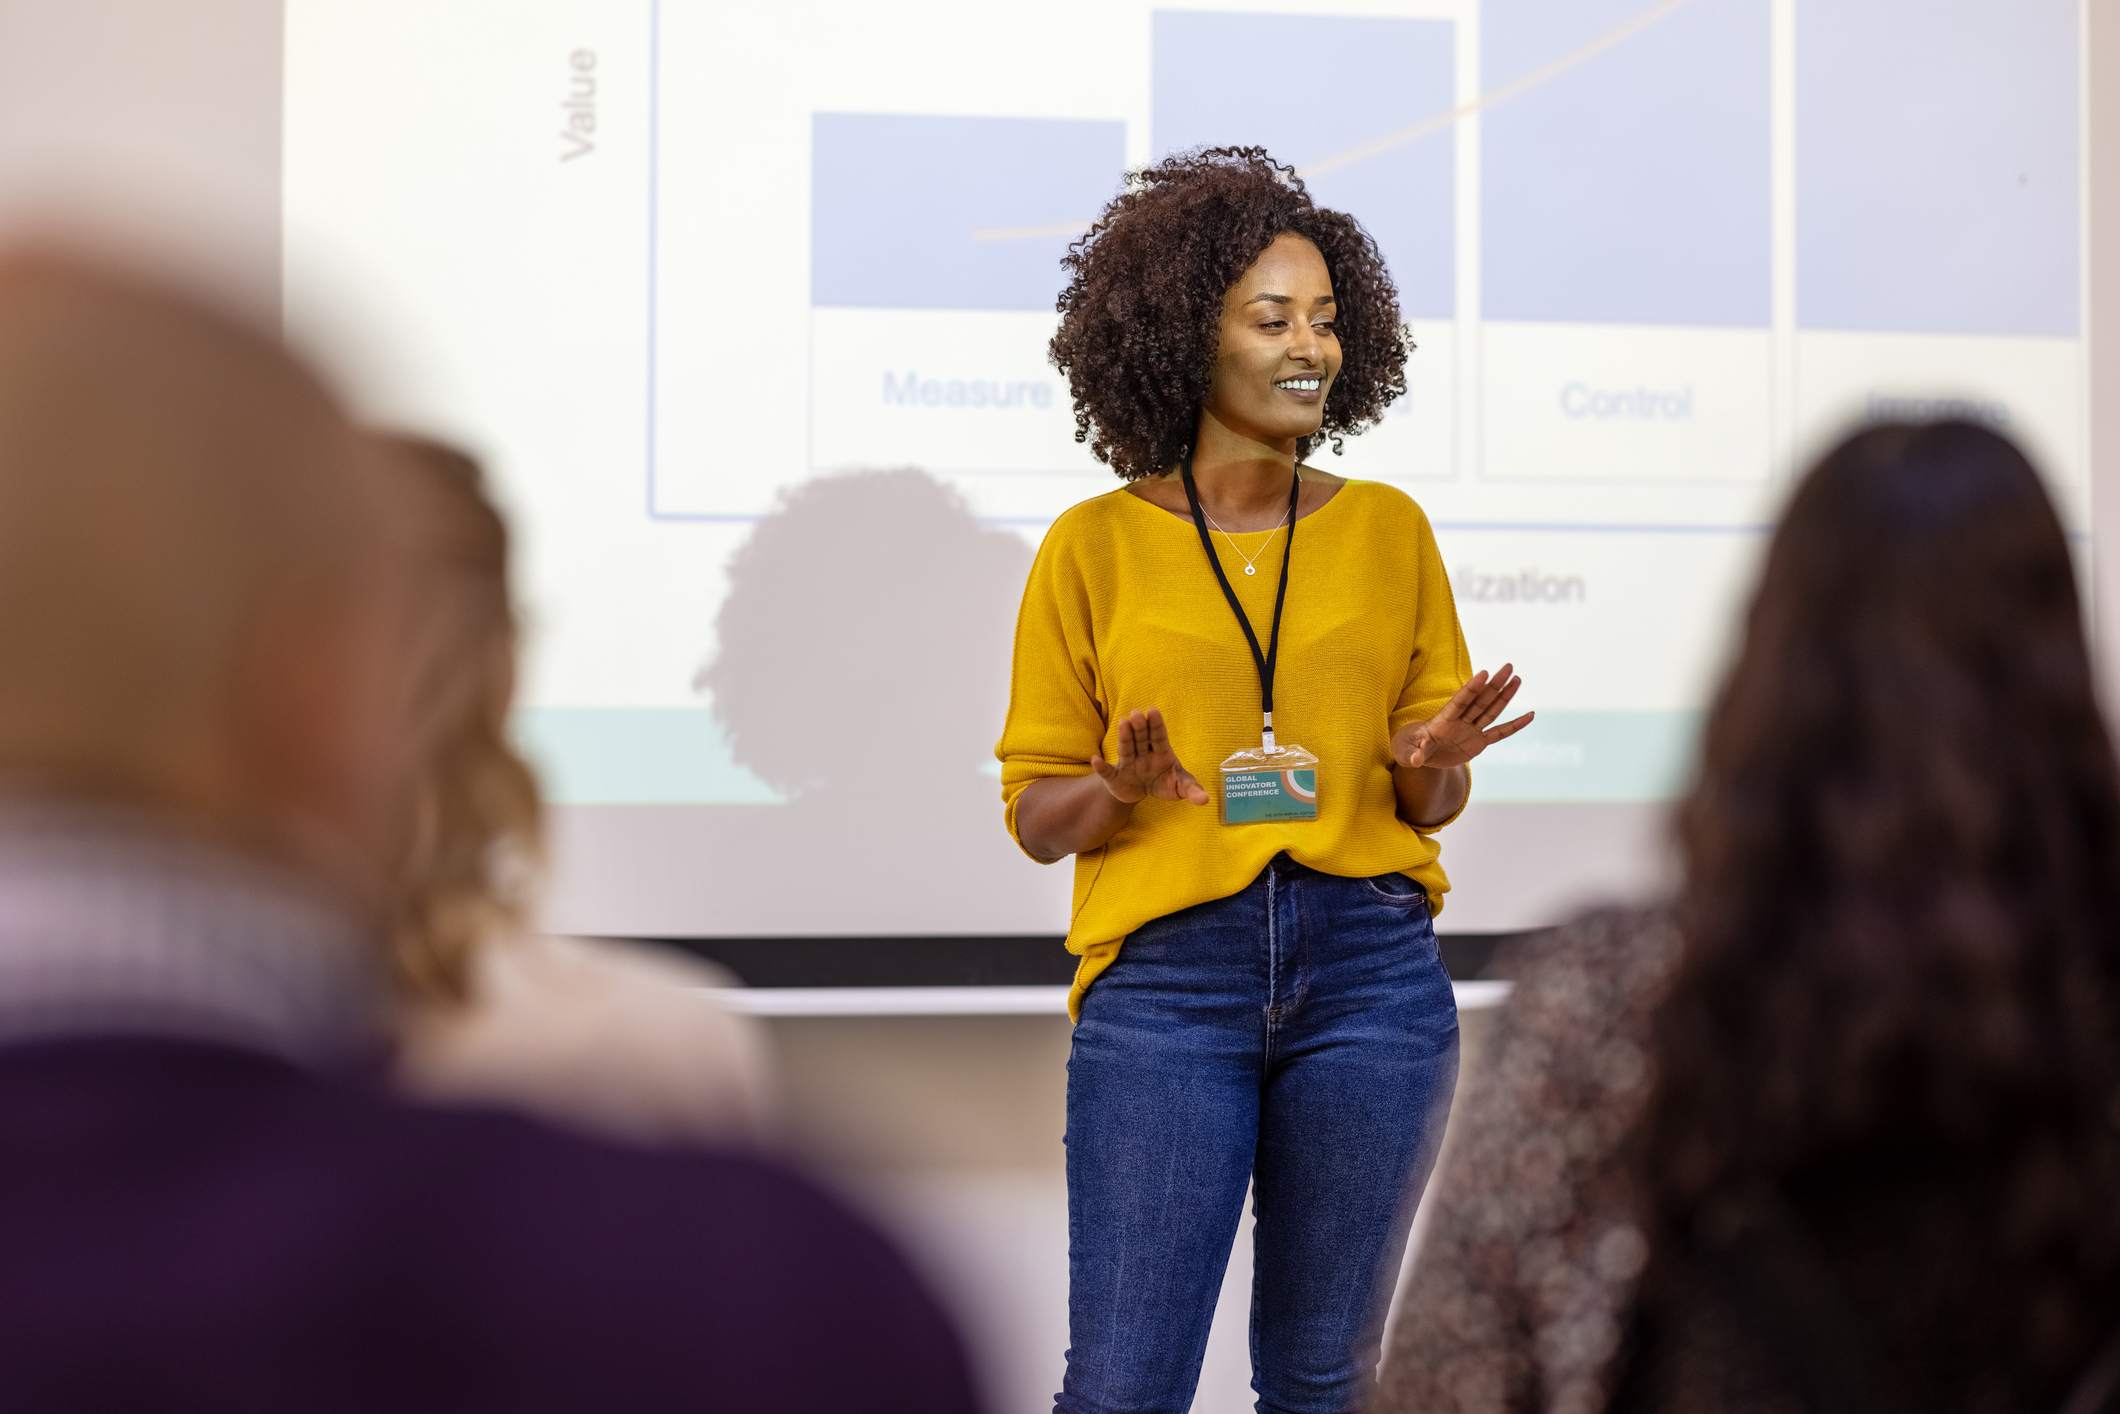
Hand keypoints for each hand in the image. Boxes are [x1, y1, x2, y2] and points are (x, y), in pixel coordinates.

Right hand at [1092, 707, 1210, 806]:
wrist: (1140, 792)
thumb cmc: (1163, 783)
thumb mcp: (1179, 787)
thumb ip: (1191, 790)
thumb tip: (1205, 800)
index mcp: (1161, 752)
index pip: (1159, 736)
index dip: (1156, 724)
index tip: (1153, 710)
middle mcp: (1143, 753)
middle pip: (1141, 738)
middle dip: (1139, 726)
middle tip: (1136, 714)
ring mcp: (1128, 764)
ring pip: (1126, 748)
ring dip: (1124, 737)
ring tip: (1122, 723)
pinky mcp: (1115, 776)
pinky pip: (1108, 771)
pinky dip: (1101, 767)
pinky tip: (1096, 760)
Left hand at [1393, 664, 1533, 771]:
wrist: (1416, 756)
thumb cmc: (1407, 749)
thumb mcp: (1405, 752)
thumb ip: (1413, 754)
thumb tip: (1416, 760)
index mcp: (1442, 720)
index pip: (1459, 702)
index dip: (1471, 688)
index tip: (1483, 673)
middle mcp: (1459, 721)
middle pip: (1480, 700)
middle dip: (1494, 684)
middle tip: (1508, 666)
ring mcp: (1470, 730)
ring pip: (1491, 711)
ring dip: (1504, 696)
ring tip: (1517, 679)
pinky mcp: (1477, 743)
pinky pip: (1499, 733)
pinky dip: (1514, 726)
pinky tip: (1529, 716)